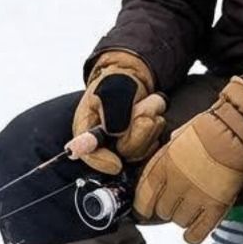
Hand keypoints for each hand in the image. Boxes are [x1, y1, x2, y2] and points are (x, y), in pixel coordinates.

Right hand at [72, 51, 166, 174]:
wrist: (131, 79)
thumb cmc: (117, 82)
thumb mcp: (113, 91)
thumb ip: (114, 114)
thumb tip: (118, 135)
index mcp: (86, 130)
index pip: (89, 155)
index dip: (103, 162)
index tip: (117, 164)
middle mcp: (104, 143)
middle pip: (124, 152)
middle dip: (137, 128)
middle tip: (138, 106)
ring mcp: (123, 146)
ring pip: (142, 149)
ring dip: (149, 124)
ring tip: (144, 105)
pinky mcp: (139, 147)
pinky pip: (154, 146)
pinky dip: (156, 128)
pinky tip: (151, 115)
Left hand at [134, 77, 242, 243]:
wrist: (237, 130)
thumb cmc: (211, 126)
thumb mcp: (179, 136)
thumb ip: (169, 153)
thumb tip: (167, 158)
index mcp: (163, 166)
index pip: (144, 196)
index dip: (144, 206)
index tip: (147, 208)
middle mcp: (175, 184)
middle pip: (163, 211)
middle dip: (169, 208)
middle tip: (179, 202)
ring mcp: (195, 197)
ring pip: (179, 222)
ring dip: (184, 218)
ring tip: (193, 209)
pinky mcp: (215, 207)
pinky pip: (197, 233)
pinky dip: (193, 235)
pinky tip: (193, 232)